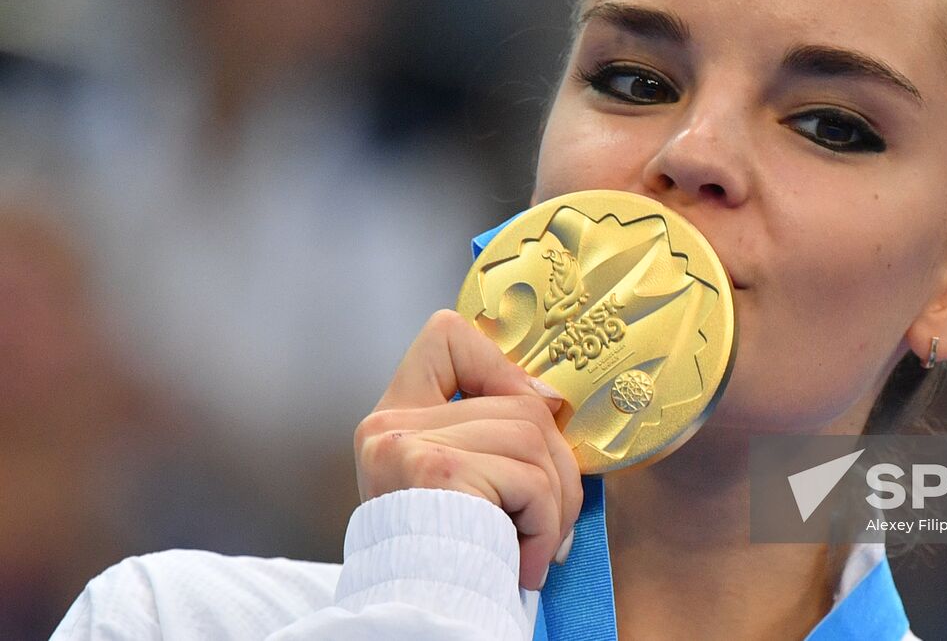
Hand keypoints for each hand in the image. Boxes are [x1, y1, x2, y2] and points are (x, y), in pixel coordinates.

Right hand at [354, 309, 582, 589]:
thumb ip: (495, 436)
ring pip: (532, 436)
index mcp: (393, 421)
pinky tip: (526, 562)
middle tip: (552, 523)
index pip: (444, 336)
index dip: (499, 363)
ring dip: (556, 503)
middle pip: (518, 402)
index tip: (533, 409)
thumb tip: (553, 399)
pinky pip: (530, 479)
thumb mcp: (469, 487)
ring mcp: (408, 443)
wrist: (420, 623)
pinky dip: (545, 525)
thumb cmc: (452, 564)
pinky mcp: (436, 469)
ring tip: (538, 548)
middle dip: (555, 465)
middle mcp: (389, 425)